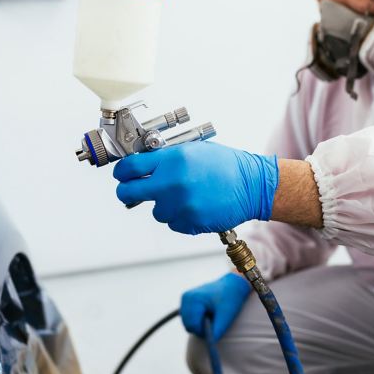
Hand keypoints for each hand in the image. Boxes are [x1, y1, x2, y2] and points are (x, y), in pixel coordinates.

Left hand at [113, 141, 278, 234]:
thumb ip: (165, 158)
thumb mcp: (192, 150)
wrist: (251, 185)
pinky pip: (172, 223)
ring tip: (185, 196)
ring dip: (164, 206)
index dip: (121, 172)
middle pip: (129, 192)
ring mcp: (179, 205)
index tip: (122, 175)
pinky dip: (180, 217)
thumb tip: (141, 164)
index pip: (129, 168)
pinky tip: (195, 206)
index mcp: (172, 160)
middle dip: (127, 192)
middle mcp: (172, 183)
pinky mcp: (189, 223)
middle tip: (132, 191)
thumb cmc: (226, 165)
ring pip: (155, 211)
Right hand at [180, 273, 251, 340]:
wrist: (233, 285)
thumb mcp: (226, 316)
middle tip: (215, 320)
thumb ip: (217, 330)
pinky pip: (189, 319)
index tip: (216, 326)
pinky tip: (208, 313)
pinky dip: (198, 320)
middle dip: (201, 327)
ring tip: (212, 315)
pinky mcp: (187, 301)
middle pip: (188, 325)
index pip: (193, 325)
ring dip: (200, 324)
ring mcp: (185, 299)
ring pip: (188, 323)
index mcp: (194, 299)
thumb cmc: (231, 299)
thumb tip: (210, 343)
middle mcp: (186, 297)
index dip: (204, 330)